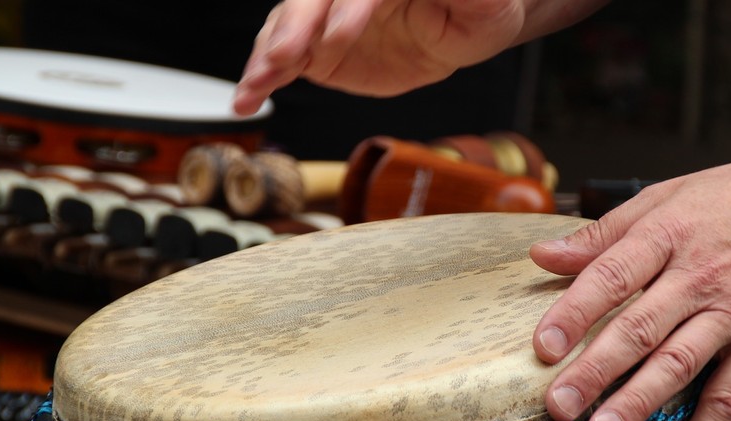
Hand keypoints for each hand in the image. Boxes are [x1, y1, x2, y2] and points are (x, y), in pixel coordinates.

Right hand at [232, 0, 527, 115]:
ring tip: (255, 84)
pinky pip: (283, 59)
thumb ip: (469, 0)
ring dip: (268, 55)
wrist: (462, 30)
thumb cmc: (479, 9)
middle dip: (296, 27)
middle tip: (285, 57)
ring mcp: (328, 15)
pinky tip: (246, 99)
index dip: (349, 11)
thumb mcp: (483, 6)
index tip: (342, 40)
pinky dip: (262, 78)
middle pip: (313, 0)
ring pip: (287, 25)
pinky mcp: (317, 48)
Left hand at [530, 155, 730, 420]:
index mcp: (667, 235)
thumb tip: (543, 254)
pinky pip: (730, 395)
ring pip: (680, 365)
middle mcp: (698, 277)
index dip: (574, 313)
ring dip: (640, 403)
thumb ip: (603, 234)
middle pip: (639, 328)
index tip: (544, 347)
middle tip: (560, 406)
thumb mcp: (668, 196)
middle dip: (595, 371)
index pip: (611, 276)